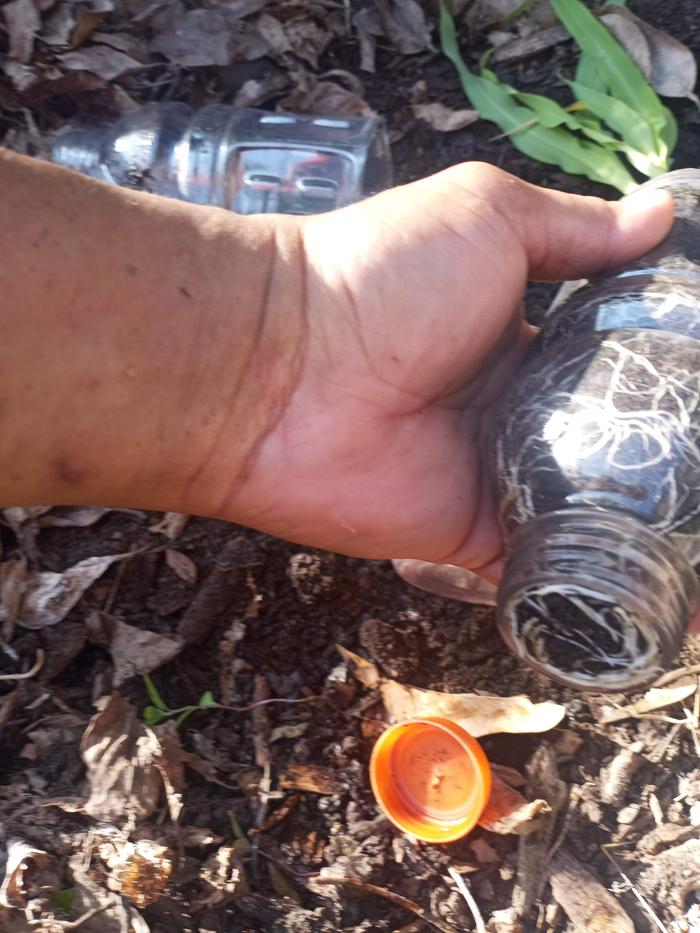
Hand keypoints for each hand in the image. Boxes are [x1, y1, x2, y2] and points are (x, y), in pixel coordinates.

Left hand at [230, 162, 674, 577]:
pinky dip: (592, 591)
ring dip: (647, 531)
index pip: (614, 362)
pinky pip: (544, 570)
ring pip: (589, 513)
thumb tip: (659, 213)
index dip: (666, 377)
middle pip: (610, 442)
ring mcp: (498, 477)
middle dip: (665, 459)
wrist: (284, 369)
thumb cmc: (379, 279)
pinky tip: (661, 607)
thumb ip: (572, 229)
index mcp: (523, 336)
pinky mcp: (476, 538)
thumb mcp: (484, 218)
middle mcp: (516, 409)